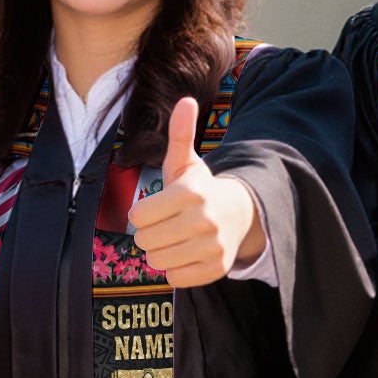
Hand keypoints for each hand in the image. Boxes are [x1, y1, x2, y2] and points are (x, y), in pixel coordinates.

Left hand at [129, 97, 262, 286]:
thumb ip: (180, 134)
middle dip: (149, 234)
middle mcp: (204, 221)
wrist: (238, 214)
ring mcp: (212, 247)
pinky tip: (186, 253)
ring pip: (157, 262)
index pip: (138, 217)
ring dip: (160, 252)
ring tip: (174, 239)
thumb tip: (185, 100)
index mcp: (191, 193)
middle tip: (165, 225)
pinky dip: (175, 269)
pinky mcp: (216, 269)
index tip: (156, 209)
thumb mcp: (186, 162)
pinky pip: (174, 278)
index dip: (141, 214)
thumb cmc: (200, 189)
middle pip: (145, 241)